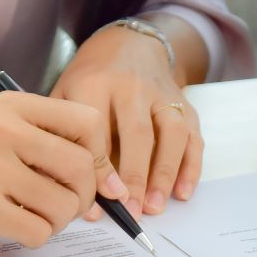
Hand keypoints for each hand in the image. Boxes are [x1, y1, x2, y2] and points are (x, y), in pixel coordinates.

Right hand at [0, 93, 128, 253]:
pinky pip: (39, 230)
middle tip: (64, 207)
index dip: (100, 157)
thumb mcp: (12, 141)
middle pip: (81, 167)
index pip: (88, 122)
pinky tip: (14, 228)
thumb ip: (61, 151)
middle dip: (83, 197)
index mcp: (13, 106)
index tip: (92, 179)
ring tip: (34, 216)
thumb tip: (117, 187)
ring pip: (64, 205)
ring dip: (59, 221)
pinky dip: (36, 237)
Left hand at [52, 23, 203, 215]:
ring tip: (155, 207)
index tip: (97, 202)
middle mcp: (132, 86)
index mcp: (94, 84)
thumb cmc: (89, 81)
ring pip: (171, 133)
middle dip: (134, 176)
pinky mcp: (183, 103)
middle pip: (137, 133)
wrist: (126, 45)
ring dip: (165, 173)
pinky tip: (182, 193)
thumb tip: (64, 189)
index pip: (97, 129)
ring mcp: (162, 93)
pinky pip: (193, 135)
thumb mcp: (64, 96)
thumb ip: (63, 135)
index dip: (99, 169)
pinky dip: (191, 166)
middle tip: (129, 212)